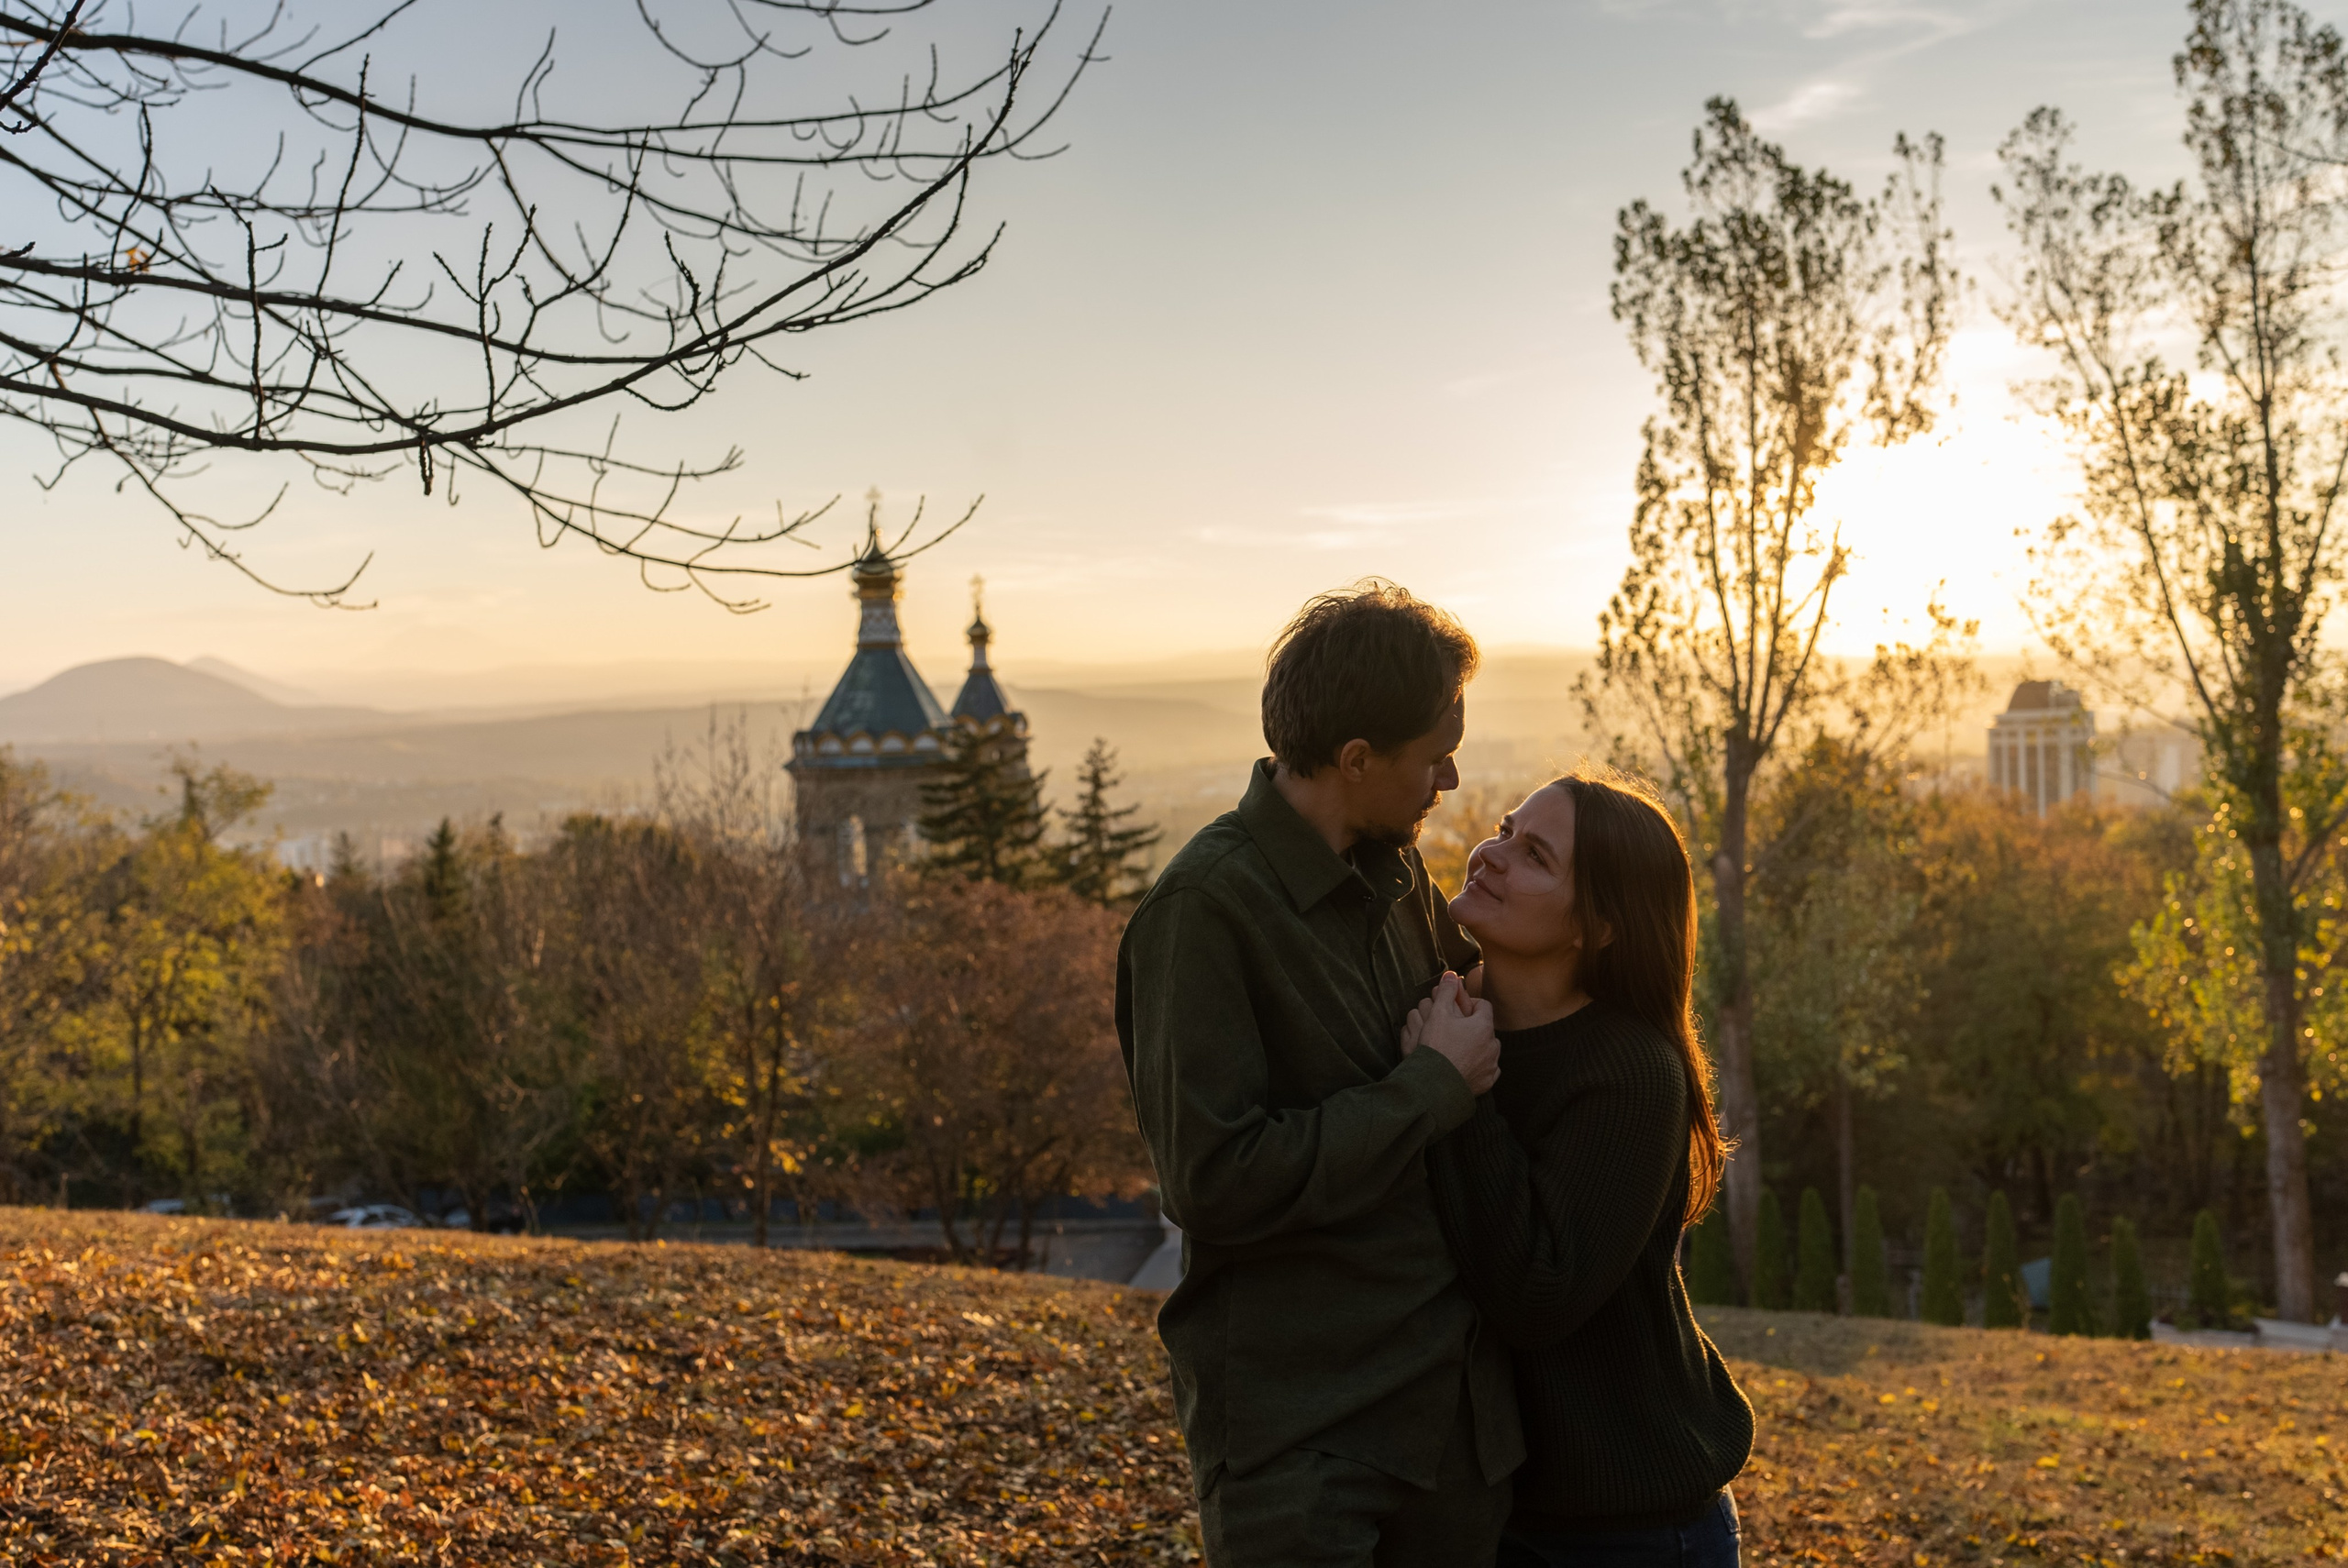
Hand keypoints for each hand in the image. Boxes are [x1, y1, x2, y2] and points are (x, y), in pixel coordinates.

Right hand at [1404, 970, 1499, 1094]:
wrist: (1435, 1084)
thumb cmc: (1437, 1046)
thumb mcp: (1438, 1014)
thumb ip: (1447, 992)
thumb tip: (1451, 974)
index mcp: (1483, 1026)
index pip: (1483, 1006)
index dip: (1469, 1004)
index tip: (1456, 1009)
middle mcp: (1493, 1045)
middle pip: (1486, 1028)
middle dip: (1472, 1027)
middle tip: (1453, 1030)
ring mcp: (1491, 1065)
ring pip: (1487, 1050)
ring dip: (1477, 1047)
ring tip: (1457, 1049)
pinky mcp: (1487, 1082)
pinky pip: (1487, 1070)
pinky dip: (1478, 1066)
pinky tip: (1463, 1066)